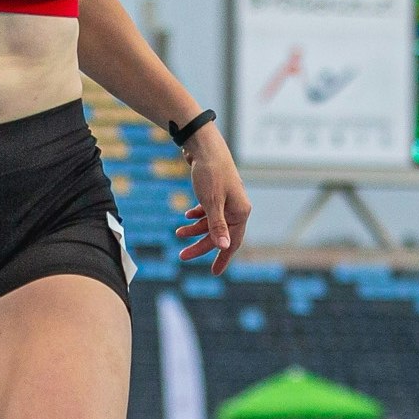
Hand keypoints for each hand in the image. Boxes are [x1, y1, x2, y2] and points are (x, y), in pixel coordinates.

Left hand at [173, 128, 250, 273]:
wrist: (203, 145)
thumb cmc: (210, 173)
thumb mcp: (211, 202)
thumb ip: (217, 226)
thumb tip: (224, 246)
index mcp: (240, 212)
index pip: (232, 242)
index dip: (222, 258)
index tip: (214, 273)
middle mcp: (236, 207)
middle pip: (219, 234)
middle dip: (200, 245)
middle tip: (182, 255)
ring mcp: (226, 199)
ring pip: (211, 222)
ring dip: (195, 229)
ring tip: (178, 233)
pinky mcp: (216, 191)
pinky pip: (208, 210)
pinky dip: (197, 216)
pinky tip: (186, 217)